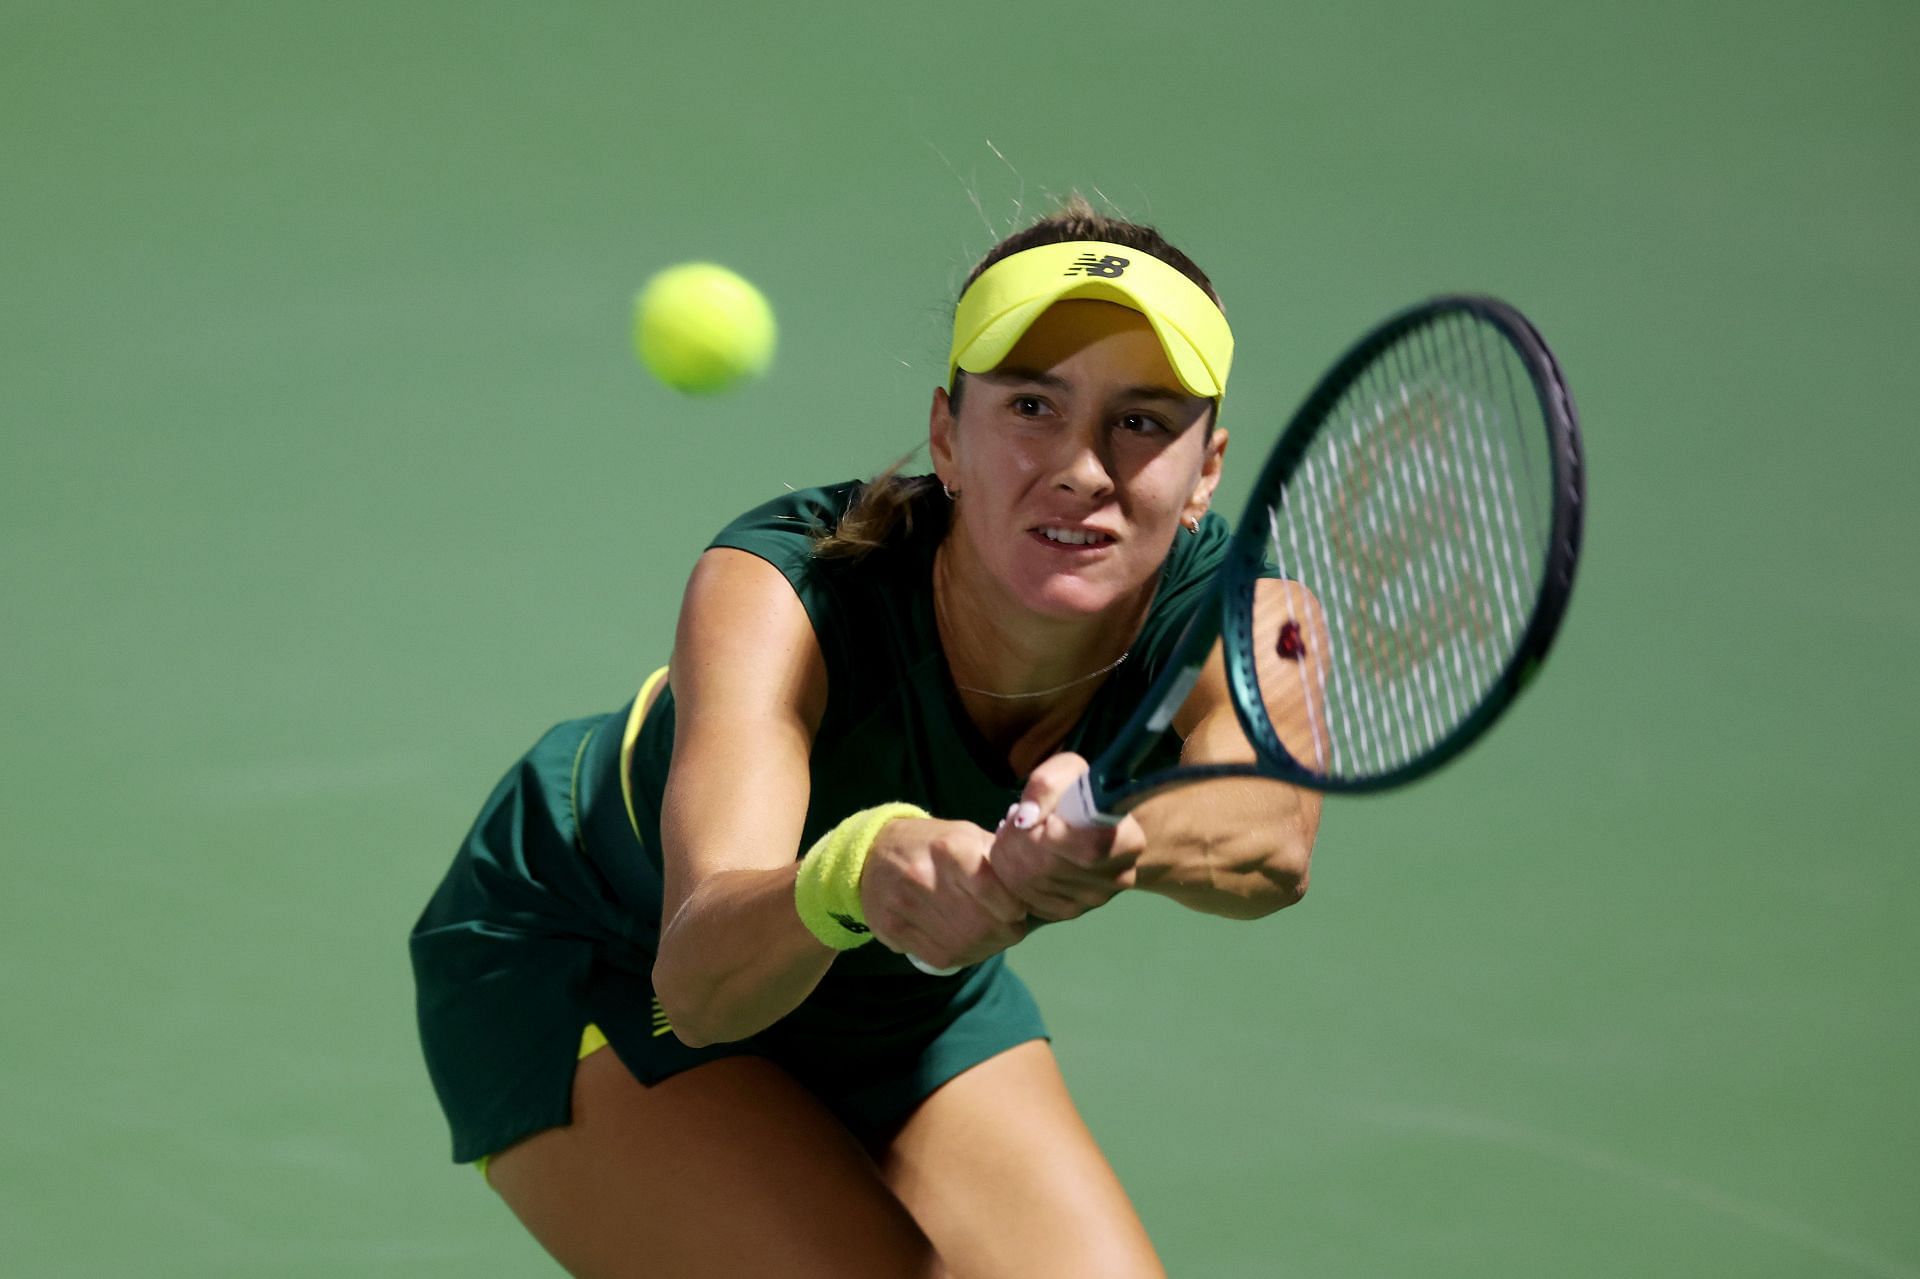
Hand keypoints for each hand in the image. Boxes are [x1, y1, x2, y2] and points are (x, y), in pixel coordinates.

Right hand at [858, 817, 1029, 971]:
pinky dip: (962, 957)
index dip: (1014, 909)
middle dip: (1004, 933)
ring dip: (985, 949)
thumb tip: (1032, 887)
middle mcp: (924, 875)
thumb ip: (997, 859)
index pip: (993, 891)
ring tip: (991, 938)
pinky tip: (968, 946)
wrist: (872, 852)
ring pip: (961, 945)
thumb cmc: (932, 844)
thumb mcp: (966, 836)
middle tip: (1010, 930)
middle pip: (980, 924)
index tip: (1018, 910)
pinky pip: (939, 957)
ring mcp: (904, 904)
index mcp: (950, 848)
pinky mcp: (891, 928)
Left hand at [991, 753, 1145, 921]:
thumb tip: (1026, 818)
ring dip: (1008, 851)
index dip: (1055, 834)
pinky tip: (1018, 852)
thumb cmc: (1081, 793)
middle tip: (1015, 817)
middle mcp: (1115, 879)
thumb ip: (1048, 785)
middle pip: (1049, 867)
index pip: (1089, 849)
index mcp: (1128, 842)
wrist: (1093, 826)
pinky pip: (1021, 896)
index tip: (1045, 818)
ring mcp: (1090, 901)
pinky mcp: (1065, 912)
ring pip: (1028, 882)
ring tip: (1016, 831)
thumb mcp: (1069, 772)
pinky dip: (1008, 871)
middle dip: (1018, 838)